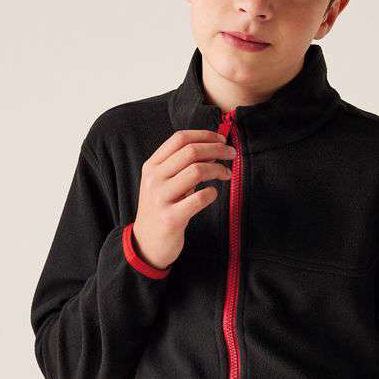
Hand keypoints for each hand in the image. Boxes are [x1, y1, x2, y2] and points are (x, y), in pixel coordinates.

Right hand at [132, 128, 236, 269]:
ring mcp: (161, 198)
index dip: (204, 135)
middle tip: (232, 154)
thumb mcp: (165, 183)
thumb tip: (213, 150)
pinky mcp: (171, 218)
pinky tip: (214, 194)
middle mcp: (154, 179)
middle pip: (190, 151)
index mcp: (152, 166)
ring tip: (227, 174)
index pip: (179, 139)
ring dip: (218, 169)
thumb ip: (183, 166)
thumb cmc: (162, 209)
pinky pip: (199, 198)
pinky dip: (212, 193)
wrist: (146, 243)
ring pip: (196, 171)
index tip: (222, 140)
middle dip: (217, 149)